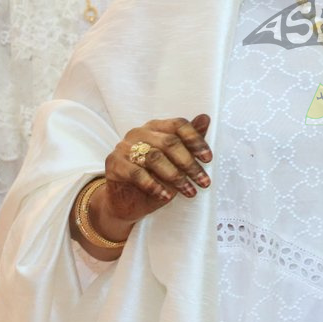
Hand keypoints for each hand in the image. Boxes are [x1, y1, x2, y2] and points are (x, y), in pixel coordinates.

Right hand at [86, 116, 213, 240]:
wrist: (126, 203)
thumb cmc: (155, 180)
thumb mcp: (177, 164)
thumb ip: (189, 143)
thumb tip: (205, 118)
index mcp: (155, 127)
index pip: (178, 125)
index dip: (196, 140)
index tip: (208, 159)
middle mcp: (139, 132)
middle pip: (169, 142)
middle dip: (189, 163)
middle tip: (203, 182)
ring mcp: (124, 147)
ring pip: (154, 157)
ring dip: (175, 176)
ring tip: (189, 191)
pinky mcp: (114, 163)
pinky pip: (137, 173)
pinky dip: (154, 185)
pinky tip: (166, 196)